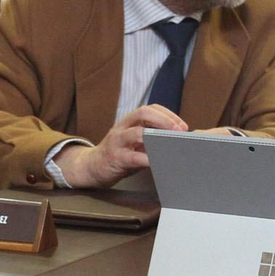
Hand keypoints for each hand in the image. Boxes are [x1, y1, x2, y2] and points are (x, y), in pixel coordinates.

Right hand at [54, 105, 186, 187]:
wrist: (91, 167)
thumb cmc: (120, 154)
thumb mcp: (135, 142)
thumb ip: (151, 139)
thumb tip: (177, 140)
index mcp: (129, 121)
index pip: (151, 108)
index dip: (168, 114)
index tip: (183, 126)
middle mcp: (122, 127)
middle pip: (143, 113)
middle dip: (164, 120)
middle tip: (179, 131)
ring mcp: (117, 141)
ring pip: (137, 132)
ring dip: (157, 138)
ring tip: (172, 145)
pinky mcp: (115, 158)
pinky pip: (133, 157)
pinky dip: (147, 159)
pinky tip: (159, 163)